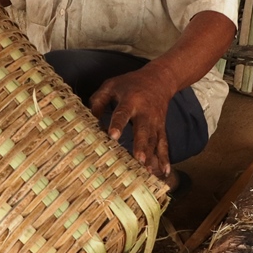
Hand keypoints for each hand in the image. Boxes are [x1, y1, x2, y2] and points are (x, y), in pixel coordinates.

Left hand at [89, 63, 176, 179]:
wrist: (160, 79)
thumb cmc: (131, 83)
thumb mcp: (112, 85)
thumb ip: (99, 100)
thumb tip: (88, 119)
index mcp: (131, 100)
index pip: (123, 113)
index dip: (118, 124)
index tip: (113, 136)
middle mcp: (145, 113)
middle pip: (143, 130)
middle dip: (141, 145)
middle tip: (138, 159)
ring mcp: (155, 122)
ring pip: (154, 140)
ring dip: (152, 156)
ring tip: (148, 171)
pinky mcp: (161, 128)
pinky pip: (164, 144)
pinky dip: (165, 159)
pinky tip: (164, 172)